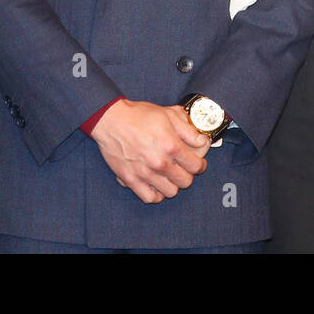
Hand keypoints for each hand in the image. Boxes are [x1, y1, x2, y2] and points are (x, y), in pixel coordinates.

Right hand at [90, 99, 210, 203]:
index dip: (201, 165)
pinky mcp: (131, 180)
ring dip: (173, 184)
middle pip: (186, 181)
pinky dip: (156, 194)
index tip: (199, 163)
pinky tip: (157, 184)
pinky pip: (150, 197)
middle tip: (184, 168)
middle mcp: (160, 162)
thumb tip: (202, 141)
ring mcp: (145, 173)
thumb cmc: (139, 116)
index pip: (196, 166)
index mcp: (171, 145)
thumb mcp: (168, 115)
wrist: (111, 120)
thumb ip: (188, 130)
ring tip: (170, 176)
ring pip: (170, 192)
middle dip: (188, 175)